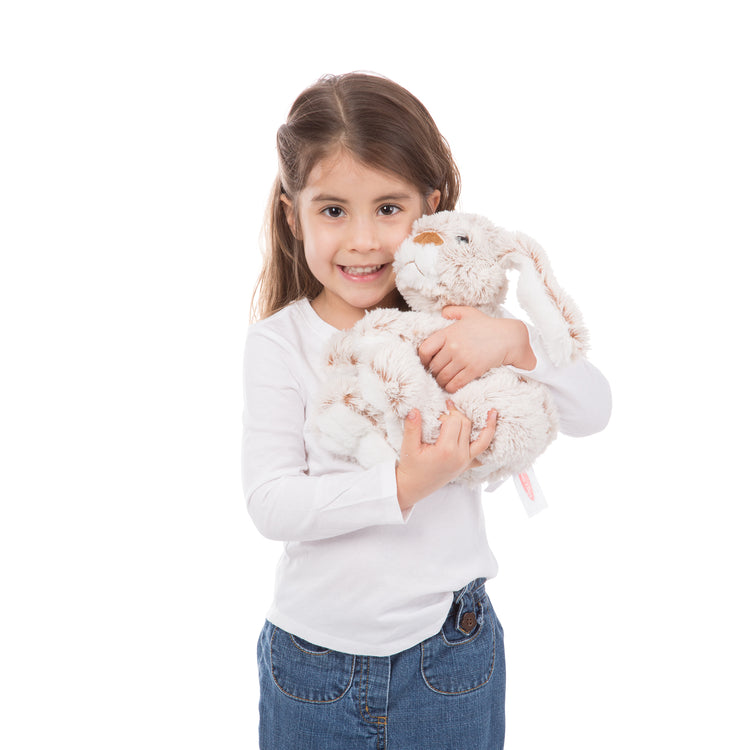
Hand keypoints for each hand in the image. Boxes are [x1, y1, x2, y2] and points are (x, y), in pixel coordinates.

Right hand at [395, 402, 497, 510]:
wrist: (413, 488)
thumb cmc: (410, 468)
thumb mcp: (408, 447)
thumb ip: (412, 427)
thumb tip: (414, 409)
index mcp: (446, 450)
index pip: (454, 422)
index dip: (444, 415)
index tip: (435, 418)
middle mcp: (460, 456)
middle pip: (467, 425)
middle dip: (458, 415)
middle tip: (447, 411)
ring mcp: (465, 462)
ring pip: (483, 440)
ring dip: (488, 426)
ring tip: (493, 412)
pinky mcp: (466, 466)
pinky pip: (482, 456)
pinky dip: (487, 445)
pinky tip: (490, 434)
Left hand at [418, 306, 536, 392]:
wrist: (508, 337)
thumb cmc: (488, 325)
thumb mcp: (469, 314)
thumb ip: (453, 311)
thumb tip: (442, 312)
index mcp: (448, 333)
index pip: (424, 349)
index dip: (422, 359)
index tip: (426, 363)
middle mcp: (453, 346)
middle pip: (433, 367)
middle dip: (434, 372)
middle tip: (437, 374)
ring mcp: (463, 359)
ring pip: (442, 377)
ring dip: (441, 382)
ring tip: (444, 381)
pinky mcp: (473, 370)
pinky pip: (455, 384)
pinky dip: (450, 388)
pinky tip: (452, 386)